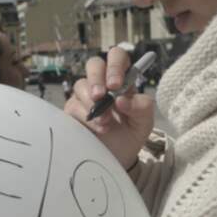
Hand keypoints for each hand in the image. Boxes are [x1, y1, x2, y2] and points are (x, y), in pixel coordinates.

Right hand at [64, 47, 154, 169]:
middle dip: (97, 79)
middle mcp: (101, 84)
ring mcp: (84, 96)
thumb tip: (121, 99)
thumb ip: (141, 107)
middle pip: (94, 64)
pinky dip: (85, 117)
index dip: (115, 65)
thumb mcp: (144, 122)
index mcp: (121, 80)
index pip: (117, 57)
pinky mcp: (72, 111)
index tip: (116, 84)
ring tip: (105, 123)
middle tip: (101, 97)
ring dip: (92, 103)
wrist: (116, 159)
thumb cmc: (130, 136)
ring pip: (80, 85)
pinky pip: (72, 105)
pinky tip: (97, 128)